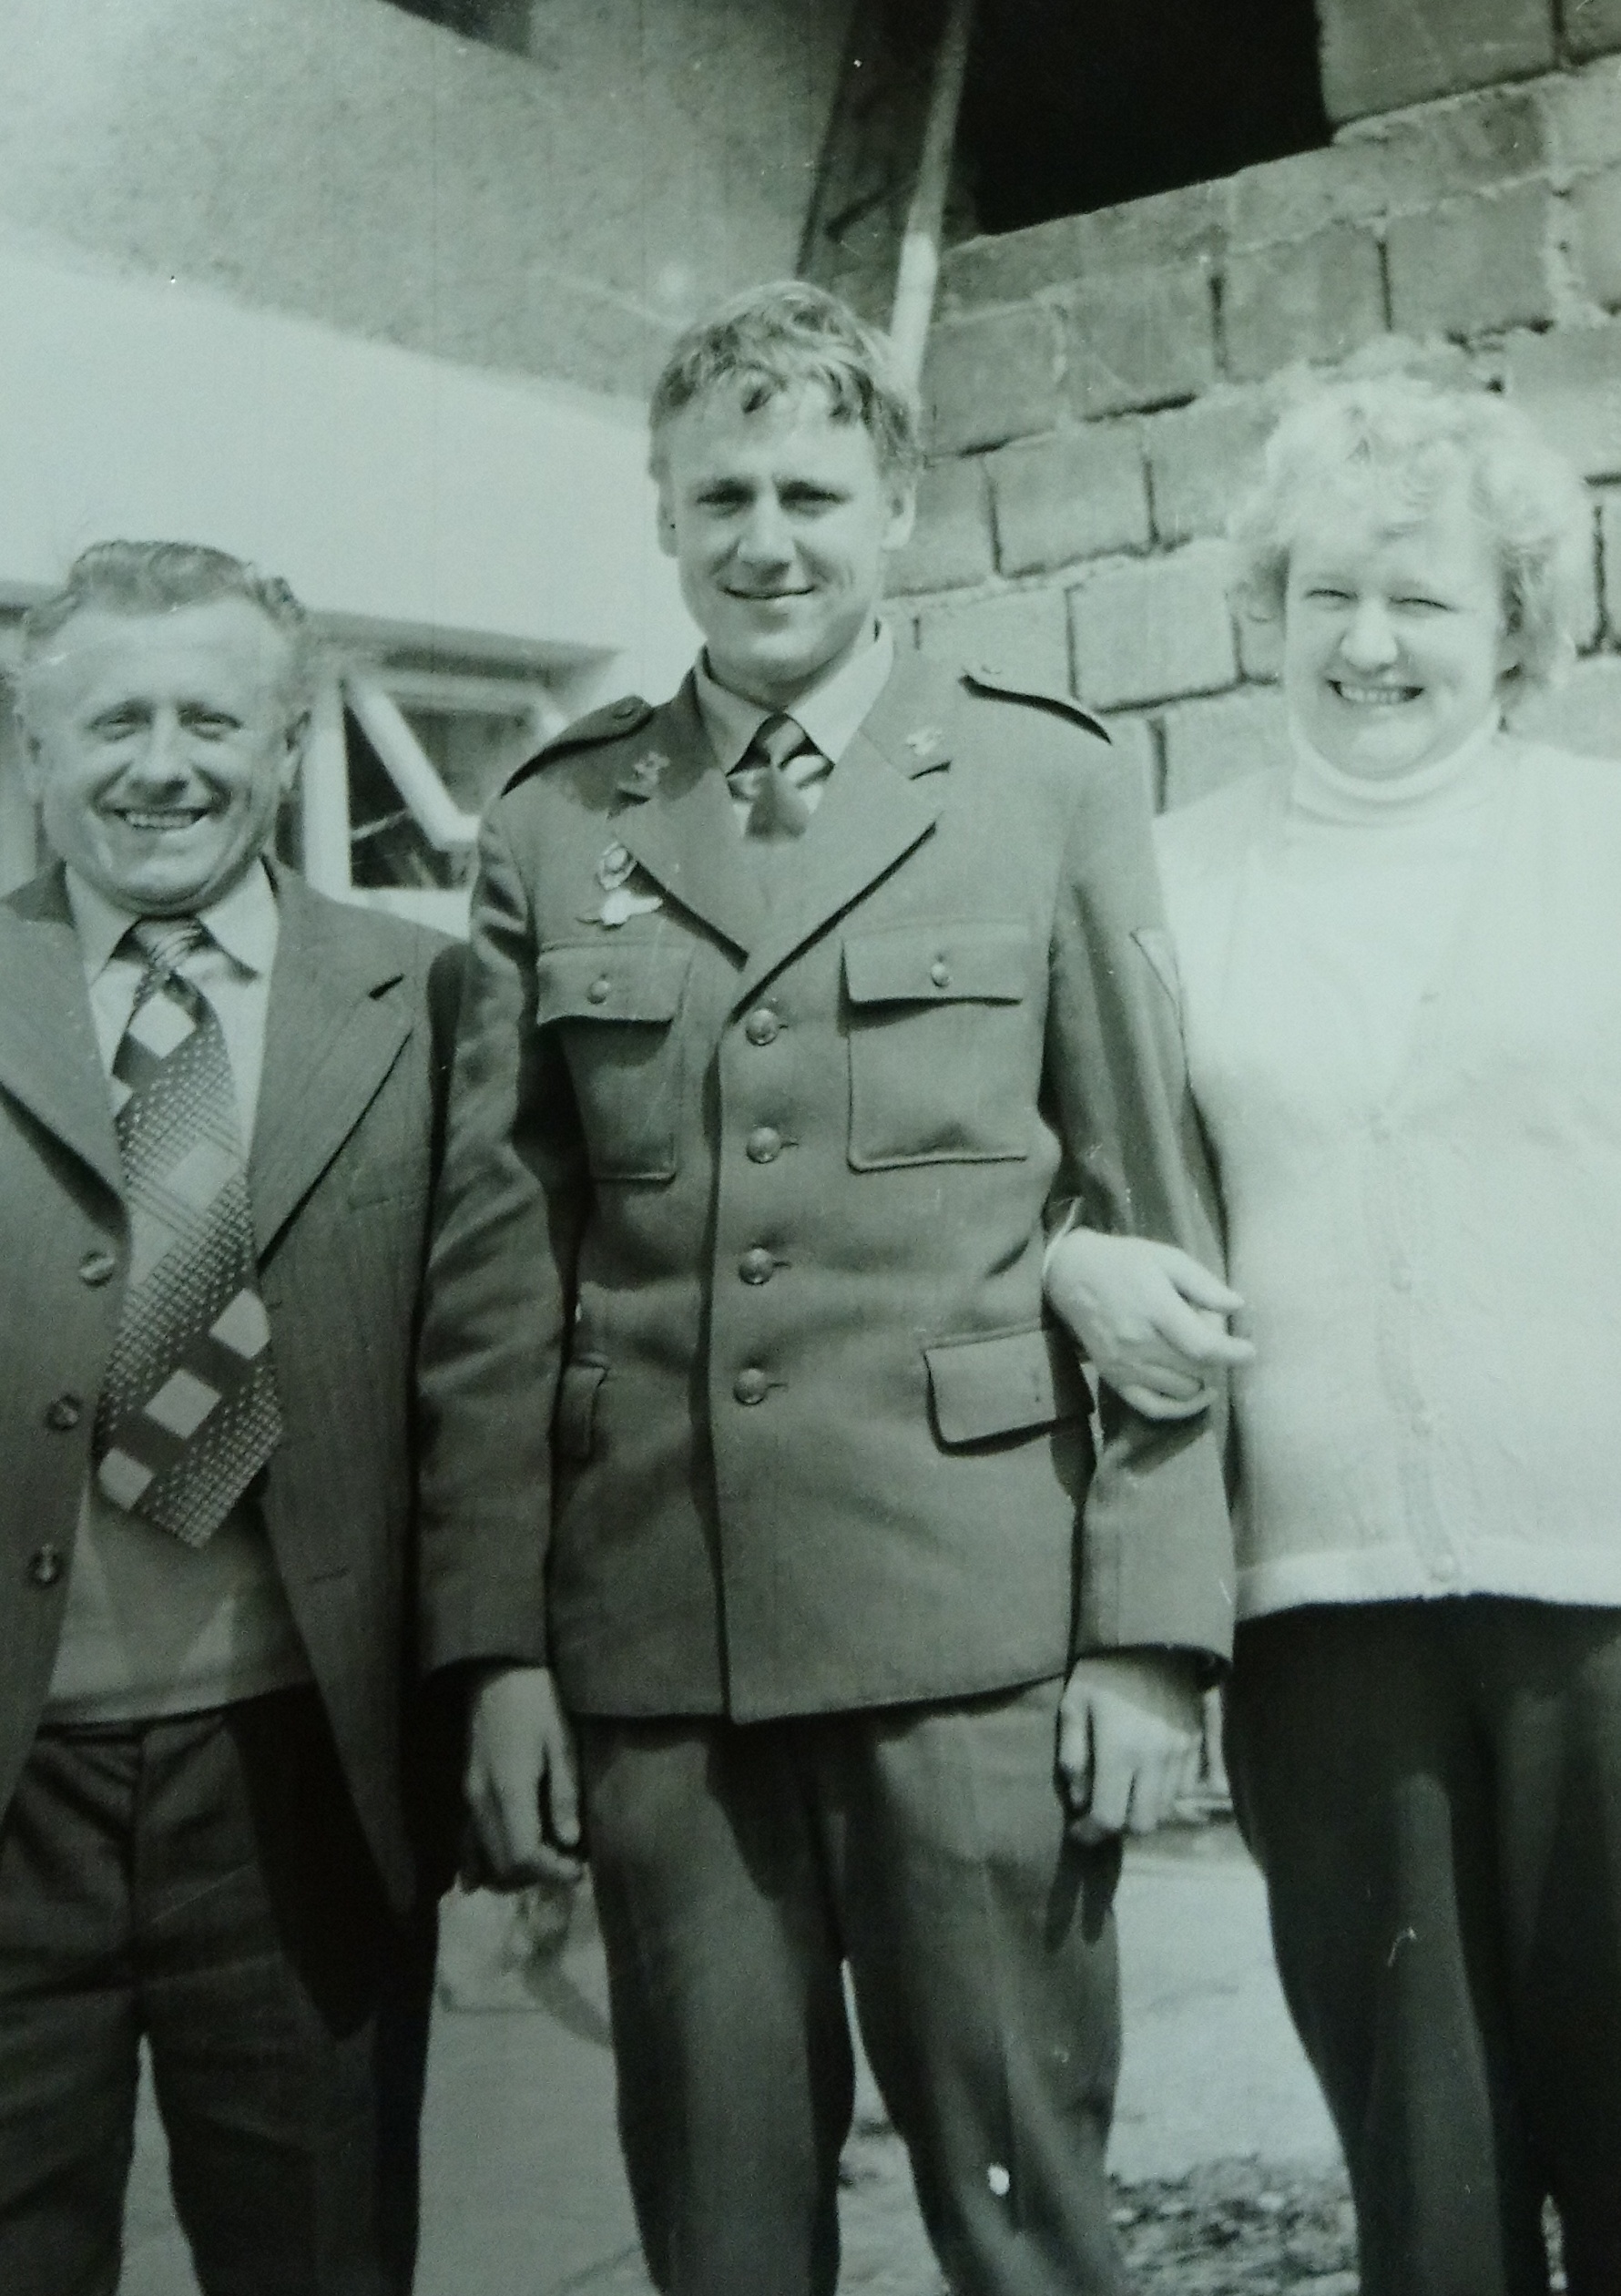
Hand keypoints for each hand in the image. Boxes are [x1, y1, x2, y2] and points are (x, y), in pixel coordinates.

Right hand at [464, 1664, 584, 1889]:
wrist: (497, 1670)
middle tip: (568, 1867)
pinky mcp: (465, 1790)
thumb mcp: (562, 1740)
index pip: (524, 1854)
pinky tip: (486, 1877)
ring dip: (512, 1872)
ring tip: (543, 1863)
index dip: (552, 1871)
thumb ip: (564, 1793)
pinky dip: (477, 1863)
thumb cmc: (536, 1700)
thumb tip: (571, 1842)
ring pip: (481, 1857)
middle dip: (536, 1876)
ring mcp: (468, 1797)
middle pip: (502, 1864)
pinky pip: (464, 1840)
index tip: (579, 1871)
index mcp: (509, 1789)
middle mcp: (481, 1801)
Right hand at [1044, 1229, 1252, 1418]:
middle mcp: (1138, 1342)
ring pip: (1181, 1390)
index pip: (1201, 1346)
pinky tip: (1198, 1395)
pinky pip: (1153, 1407)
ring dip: (1203, 1380)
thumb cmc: (1126, 1263)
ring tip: (1207, 1362)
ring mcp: (1124, 1365)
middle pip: (1195, 1370)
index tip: (1250, 1351)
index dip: (1232, 1354)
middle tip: (1224, 1346)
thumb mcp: (1167, 1258)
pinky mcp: (1114, 1379)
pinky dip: (1181, 1409)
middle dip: (1220, 1362)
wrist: (1072, 1276)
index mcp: (1154, 1309)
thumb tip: (1237, 1306)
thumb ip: (1203, 1284)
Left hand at [1058, 1650, 1205, 1842]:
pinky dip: (1165, 1792)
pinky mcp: (1197, 1743)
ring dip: (1143, 1809)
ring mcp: (1181, 1753)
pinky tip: (1147, 1776)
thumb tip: (1080, 1799)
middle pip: (1143, 1824)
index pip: (1108, 1818)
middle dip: (1119, 1826)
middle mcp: (1155, 1760)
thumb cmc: (1104, 1669)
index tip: (1078, 1830)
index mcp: (1119, 1752)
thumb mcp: (1073, 1705)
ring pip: (1165, 1809)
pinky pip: (1184, 1787)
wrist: (1153, 1635)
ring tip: (1124, 1791)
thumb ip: (1073, 1756)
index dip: (1090, 1833)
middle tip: (1103, 1810)